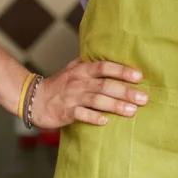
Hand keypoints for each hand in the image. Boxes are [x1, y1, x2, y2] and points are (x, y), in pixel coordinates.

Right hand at [30, 59, 147, 128]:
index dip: (122, 71)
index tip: (139, 76)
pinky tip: (106, 122)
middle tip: (144, 98)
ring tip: (132, 111)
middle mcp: (79, 82)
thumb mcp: (73, 68)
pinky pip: (81, 115)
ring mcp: (72, 97)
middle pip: (105, 85)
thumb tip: (112, 55)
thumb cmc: (59, 84)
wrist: (34, 99)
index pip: (104, 67)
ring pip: (97, 100)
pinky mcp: (66, 112)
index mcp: (83, 70)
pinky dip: (93, 118)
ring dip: (115, 106)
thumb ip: (90, 63)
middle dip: (126, 91)